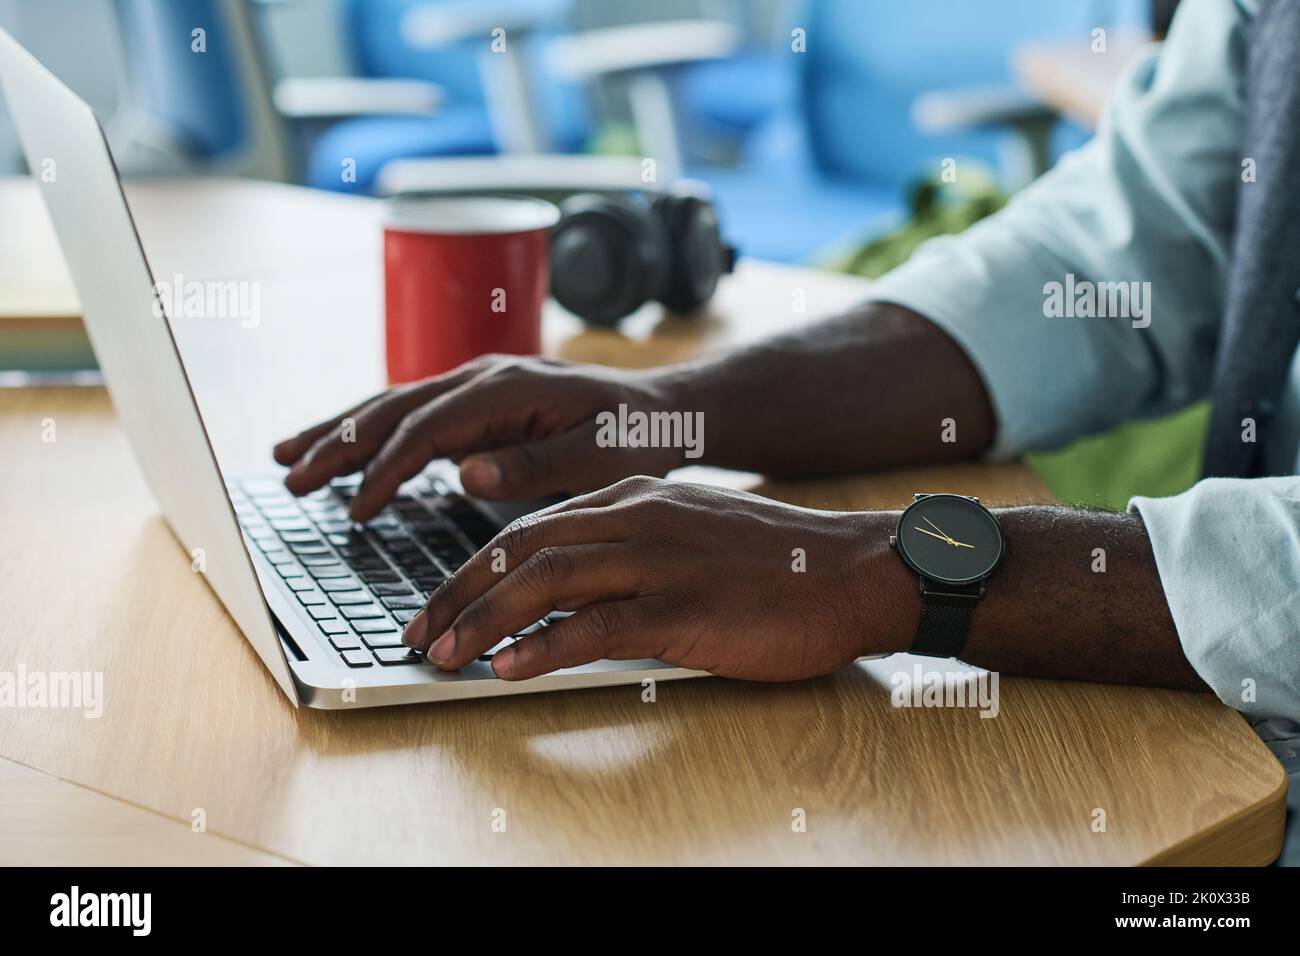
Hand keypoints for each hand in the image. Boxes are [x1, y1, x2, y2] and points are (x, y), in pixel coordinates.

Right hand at [273, 355, 689, 520]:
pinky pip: (412, 413)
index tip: (355, 511)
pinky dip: (371, 430)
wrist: (660, 410)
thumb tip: (464, 472)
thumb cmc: (634, 438)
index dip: (387, 470)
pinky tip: (341, 448)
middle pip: (394, 408)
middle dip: (338, 443)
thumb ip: (535, 467)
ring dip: (340, 431)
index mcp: (508, 388)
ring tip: (286, 457)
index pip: (428, 430)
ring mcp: (478, 383)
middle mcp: (484, 376)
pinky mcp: (478, 399)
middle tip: (288, 477)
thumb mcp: (598, 458)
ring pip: (394, 404)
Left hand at [400, 476, 916, 680]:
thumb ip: (629, 550)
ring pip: (548, 579)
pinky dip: (545, 646)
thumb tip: (568, 596)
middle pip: (521, 547)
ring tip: (443, 654)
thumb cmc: (774, 564)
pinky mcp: (688, 608)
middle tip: (416, 632)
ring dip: (484, 619)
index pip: (531, 526)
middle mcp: (638, 518)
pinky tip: (509, 667)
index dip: (473, 567)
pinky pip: (599, 625)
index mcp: (633, 497)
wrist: (855, 572)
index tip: (437, 602)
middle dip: (457, 592)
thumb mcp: (689, 535)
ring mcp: (662, 561)